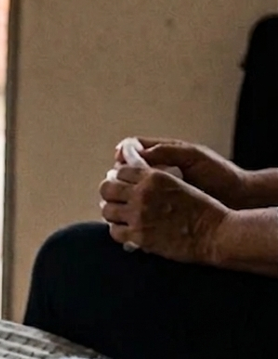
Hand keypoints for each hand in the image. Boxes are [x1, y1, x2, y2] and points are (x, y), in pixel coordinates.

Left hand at [100, 165, 228, 264]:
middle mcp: (142, 193)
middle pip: (106, 188)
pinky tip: (126, 230)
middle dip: (110, 193)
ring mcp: (139, 215)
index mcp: (153, 176)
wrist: (218, 233)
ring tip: (120, 216)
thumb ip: (154, 180)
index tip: (121, 185)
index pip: (120, 171)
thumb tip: (133, 180)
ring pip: (107, 210)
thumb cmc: (203, 209)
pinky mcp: (139, 236)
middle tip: (116, 200)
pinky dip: (118, 230)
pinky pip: (114, 231)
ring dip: (112, 212)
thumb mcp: (178, 184)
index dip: (119, 178)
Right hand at [119, 138, 249, 207]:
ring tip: (122, 197)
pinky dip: (134, 206)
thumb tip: (137, 152)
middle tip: (118, 180)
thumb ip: (166, 151)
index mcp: (165, 152)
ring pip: (131, 187)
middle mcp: (160, 169)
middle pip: (127, 167)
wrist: (239, 197)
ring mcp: (161, 187)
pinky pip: (141, 204)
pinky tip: (132, 210)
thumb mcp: (193, 156)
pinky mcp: (164, 203)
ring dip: (124, 191)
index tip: (119, 160)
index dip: (123, 153)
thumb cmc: (220, 174)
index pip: (133, 148)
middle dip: (119, 173)